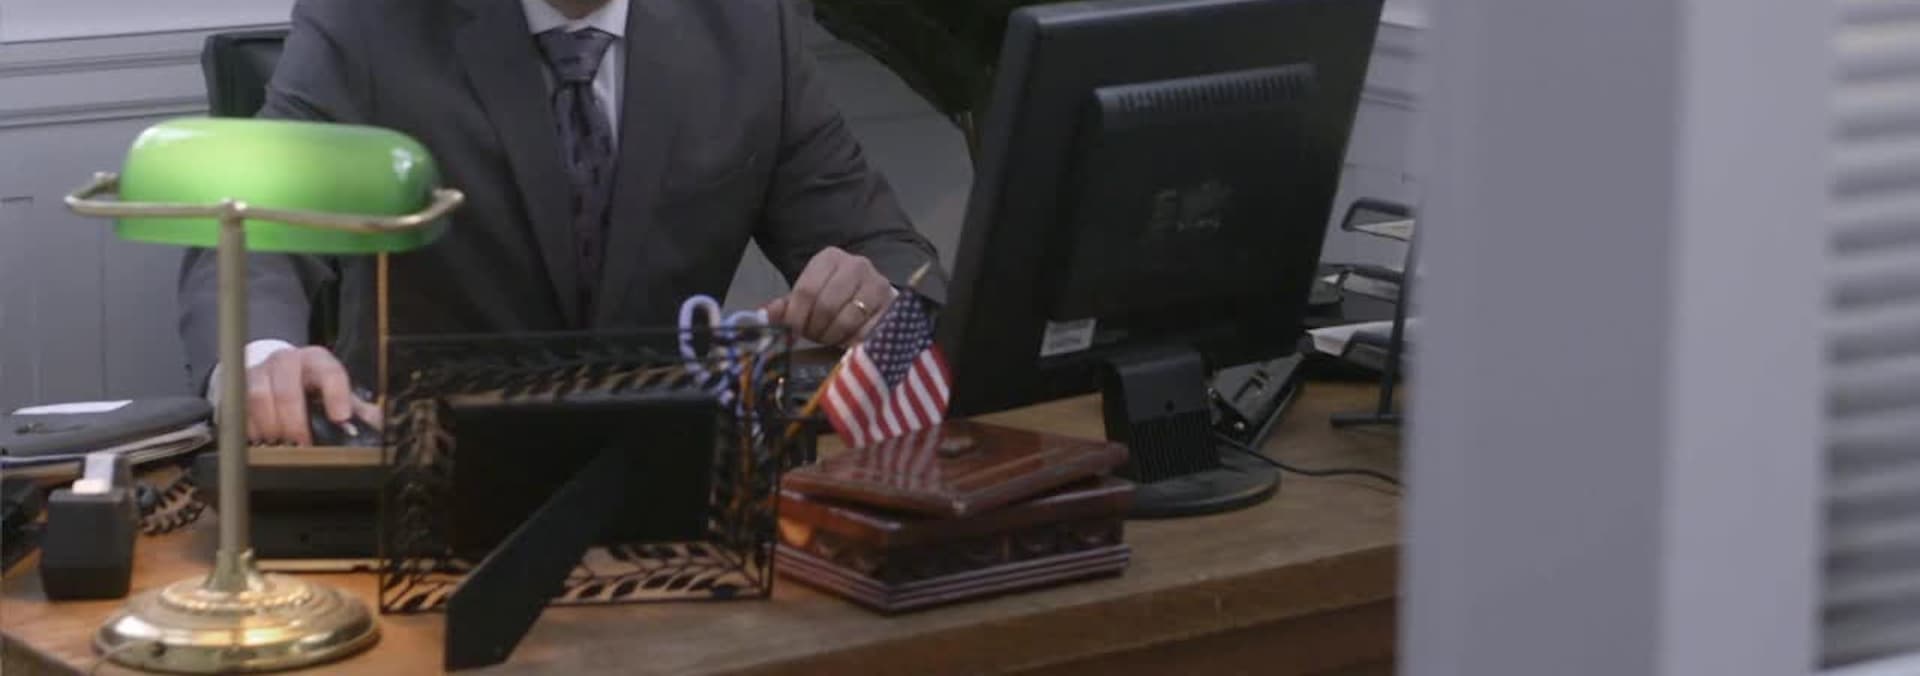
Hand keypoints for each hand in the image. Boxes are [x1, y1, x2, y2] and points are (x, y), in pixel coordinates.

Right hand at [244, 346, 380, 444]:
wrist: (278, 374)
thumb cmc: (313, 389)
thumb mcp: (340, 395)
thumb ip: (360, 412)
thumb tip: (378, 429)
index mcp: (318, 361)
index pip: (329, 371)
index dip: (336, 394)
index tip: (341, 418)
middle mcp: (287, 361)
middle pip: (287, 386)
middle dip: (295, 420)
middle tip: (303, 444)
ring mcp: (258, 371)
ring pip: (257, 395)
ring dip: (270, 425)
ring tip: (280, 444)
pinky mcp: (236, 385)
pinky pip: (236, 407)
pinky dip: (248, 428)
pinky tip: (260, 441)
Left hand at [763, 247, 892, 346]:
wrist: (873, 296)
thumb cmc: (836, 297)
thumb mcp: (810, 296)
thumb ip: (786, 306)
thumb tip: (763, 316)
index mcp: (830, 258)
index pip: (806, 290)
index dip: (796, 317)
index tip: (792, 333)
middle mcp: (856, 265)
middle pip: (826, 306)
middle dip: (815, 329)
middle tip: (814, 337)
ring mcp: (878, 284)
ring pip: (847, 320)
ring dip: (833, 337)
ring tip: (830, 338)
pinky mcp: (893, 306)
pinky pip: (867, 332)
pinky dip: (854, 342)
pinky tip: (849, 341)